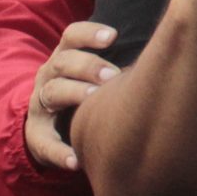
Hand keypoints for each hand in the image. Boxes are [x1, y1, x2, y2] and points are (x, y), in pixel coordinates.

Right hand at [26, 22, 116, 173]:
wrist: (46, 127)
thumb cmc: (82, 93)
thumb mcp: (91, 76)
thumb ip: (114, 66)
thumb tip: (159, 55)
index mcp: (64, 58)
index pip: (71, 37)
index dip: (89, 34)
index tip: (112, 36)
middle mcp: (49, 76)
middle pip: (63, 62)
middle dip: (88, 66)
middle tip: (112, 75)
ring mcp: (41, 104)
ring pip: (52, 91)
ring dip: (75, 93)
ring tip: (94, 99)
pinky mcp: (37, 134)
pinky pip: (45, 143)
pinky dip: (60, 153)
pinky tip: (76, 162)